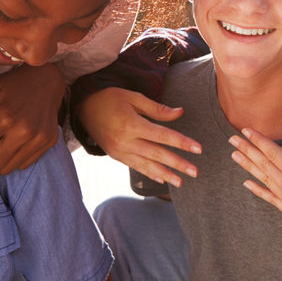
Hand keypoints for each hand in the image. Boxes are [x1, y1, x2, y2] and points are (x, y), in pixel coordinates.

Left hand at [0, 63, 66, 174]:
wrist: (46, 80)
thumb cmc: (11, 85)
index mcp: (5, 119)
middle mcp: (24, 132)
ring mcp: (39, 138)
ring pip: (8, 168)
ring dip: (3, 156)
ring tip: (7, 138)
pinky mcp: (49, 141)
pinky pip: (25, 164)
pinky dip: (18, 155)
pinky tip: (20, 139)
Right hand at [77, 87, 200, 185]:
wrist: (83, 109)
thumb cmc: (110, 99)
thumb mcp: (133, 97)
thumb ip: (157, 108)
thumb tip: (180, 113)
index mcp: (132, 125)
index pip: (163, 136)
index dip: (182, 143)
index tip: (198, 149)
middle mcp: (126, 141)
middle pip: (157, 155)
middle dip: (178, 164)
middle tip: (195, 172)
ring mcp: (120, 151)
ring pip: (147, 166)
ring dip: (166, 175)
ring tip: (181, 182)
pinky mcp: (116, 156)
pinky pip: (136, 167)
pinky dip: (150, 174)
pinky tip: (162, 179)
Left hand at [229, 129, 281, 265]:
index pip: (276, 154)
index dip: (261, 141)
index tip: (247, 130)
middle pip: (265, 165)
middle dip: (248, 150)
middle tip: (232, 139)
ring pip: (263, 179)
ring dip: (248, 166)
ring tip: (234, 155)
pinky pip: (269, 198)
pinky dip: (257, 190)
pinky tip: (246, 184)